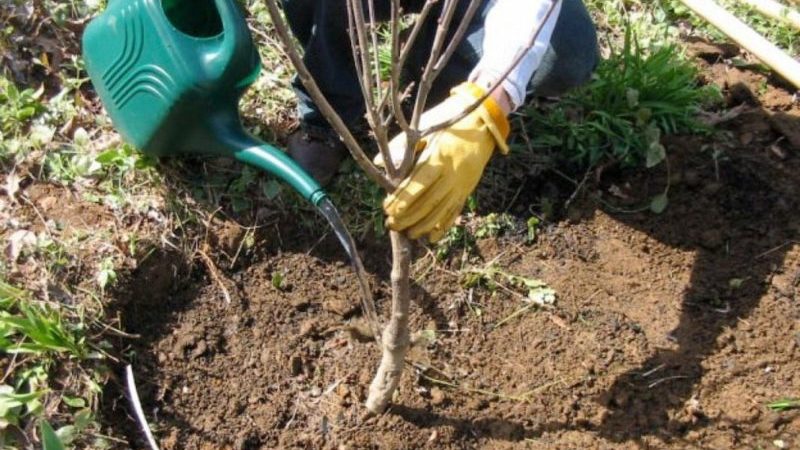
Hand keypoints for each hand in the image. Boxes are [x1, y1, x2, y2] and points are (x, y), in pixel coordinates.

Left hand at [382, 82, 509, 241]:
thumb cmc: (449, 120)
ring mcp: (461, 184)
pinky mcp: (468, 189)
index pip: (417, 184)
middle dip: (408, 217)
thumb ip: (402, 145)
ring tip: (408, 234)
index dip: (402, 199)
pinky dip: (444, 226)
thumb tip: (379, 161)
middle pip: (427, 202)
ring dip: (423, 225)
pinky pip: (456, 211)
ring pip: (441, 211)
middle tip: (391, 225)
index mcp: (439, 158)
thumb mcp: (426, 127)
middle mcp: (451, 174)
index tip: (387, 209)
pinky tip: (432, 237)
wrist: (484, 121)